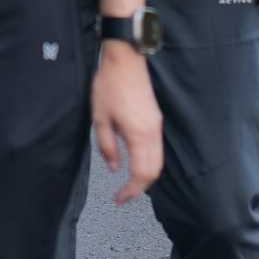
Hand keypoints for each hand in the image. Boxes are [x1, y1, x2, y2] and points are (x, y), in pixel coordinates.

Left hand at [91, 40, 162, 203]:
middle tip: (123, 195)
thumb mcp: (100, 118)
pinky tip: (135, 164)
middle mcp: (152, 132)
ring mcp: (156, 125)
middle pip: (154, 171)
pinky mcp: (155, 119)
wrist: (126, 59)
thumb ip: (107, 146)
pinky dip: (149, 163)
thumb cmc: (110, 84)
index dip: (131, 191)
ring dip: (146, 176)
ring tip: (129, 184)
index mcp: (139, 134)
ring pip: (158, 161)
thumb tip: (114, 168)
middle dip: (140, 188)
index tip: (119, 199)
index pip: (141, 174)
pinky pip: (157, 149)